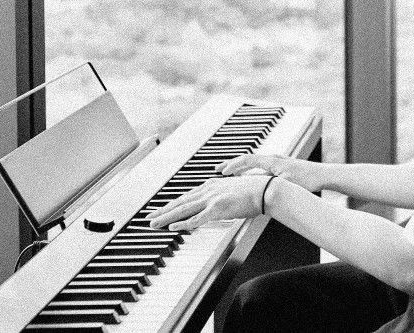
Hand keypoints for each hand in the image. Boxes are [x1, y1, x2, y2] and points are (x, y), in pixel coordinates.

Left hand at [147, 176, 267, 230]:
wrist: (265, 189)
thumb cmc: (252, 191)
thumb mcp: (231, 191)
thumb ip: (219, 197)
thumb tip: (212, 205)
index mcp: (211, 186)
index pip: (186, 197)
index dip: (171, 204)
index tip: (159, 210)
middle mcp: (208, 190)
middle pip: (181, 202)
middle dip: (162, 211)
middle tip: (148, 218)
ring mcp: (212, 198)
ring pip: (184, 210)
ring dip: (167, 218)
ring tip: (153, 224)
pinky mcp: (218, 208)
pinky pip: (197, 218)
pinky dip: (184, 224)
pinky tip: (173, 228)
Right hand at [218, 154, 322, 191]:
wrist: (321, 174)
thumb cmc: (306, 179)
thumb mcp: (286, 184)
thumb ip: (270, 184)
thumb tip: (256, 188)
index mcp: (272, 161)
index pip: (248, 159)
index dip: (234, 166)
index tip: (223, 172)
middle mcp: (272, 159)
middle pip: (247, 159)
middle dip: (232, 164)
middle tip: (217, 170)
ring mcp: (275, 162)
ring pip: (252, 163)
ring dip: (239, 167)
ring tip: (226, 173)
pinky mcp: (278, 166)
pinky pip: (258, 167)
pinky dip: (248, 170)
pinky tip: (244, 177)